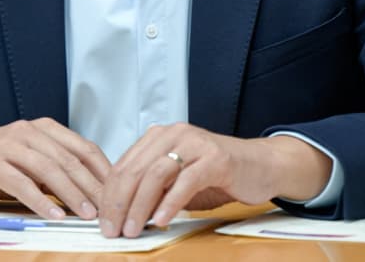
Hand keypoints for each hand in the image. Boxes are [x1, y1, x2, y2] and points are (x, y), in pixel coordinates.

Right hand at [0, 118, 110, 220]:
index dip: (103, 171)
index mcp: (43, 128)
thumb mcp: (30, 158)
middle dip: (92, 186)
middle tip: (107, 209)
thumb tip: (94, 189)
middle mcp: (28, 131)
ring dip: (71, 194)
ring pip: (48, 170)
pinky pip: (21, 184)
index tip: (118, 193)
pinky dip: (40, 201)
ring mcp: (8, 145)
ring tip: (87, 214)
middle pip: (69, 159)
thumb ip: (57, 166)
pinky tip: (54, 215)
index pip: (83, 147)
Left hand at [96, 123, 331, 237]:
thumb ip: (152, 188)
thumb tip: (121, 213)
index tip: (103, 221)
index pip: (123, 165)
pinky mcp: (215, 159)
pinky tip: (161, 221)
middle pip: (134, 170)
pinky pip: (185, 181)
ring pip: (155, 174)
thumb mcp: (177, 179)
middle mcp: (173, 134)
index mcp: (159, 137)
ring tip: (133, 229)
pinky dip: (170, 203)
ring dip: (140, 206)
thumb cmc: (217, 174)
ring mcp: (194, 144)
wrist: (261, 165)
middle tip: (113, 230)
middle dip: (119, 204)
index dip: (109, 196)